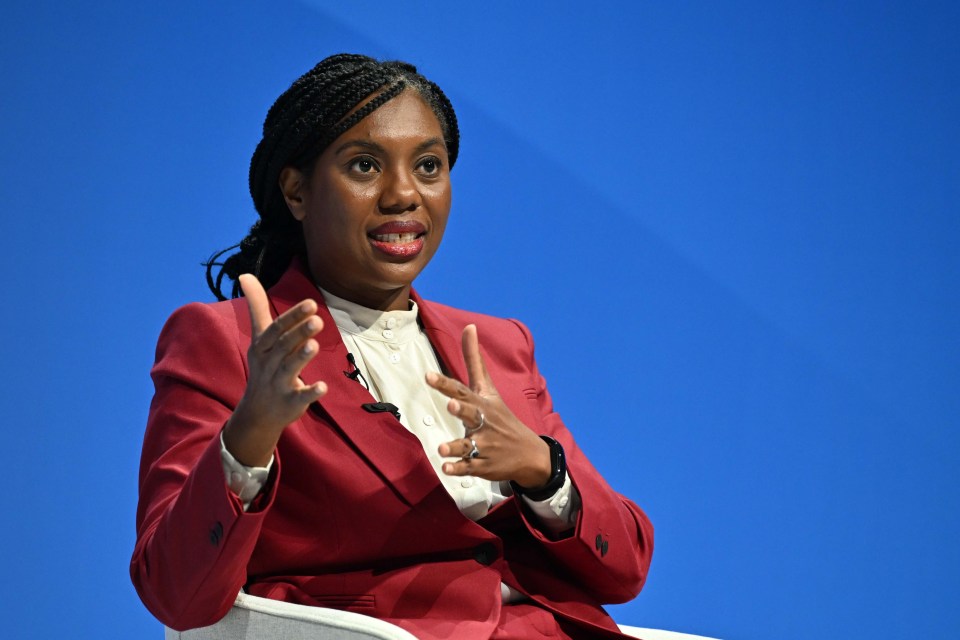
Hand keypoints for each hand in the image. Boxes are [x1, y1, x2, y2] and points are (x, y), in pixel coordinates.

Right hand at [222, 274, 326, 465]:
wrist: (257, 412)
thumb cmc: (263, 367)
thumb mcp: (259, 338)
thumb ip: (257, 307)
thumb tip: (245, 274)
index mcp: (263, 347)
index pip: (276, 329)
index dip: (293, 316)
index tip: (311, 303)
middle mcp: (269, 363)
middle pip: (284, 346)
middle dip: (299, 333)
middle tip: (318, 320)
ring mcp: (278, 384)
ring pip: (289, 369)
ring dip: (301, 357)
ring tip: (314, 345)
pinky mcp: (290, 403)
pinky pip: (300, 397)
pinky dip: (311, 392)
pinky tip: (322, 386)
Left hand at [428, 324, 550, 488]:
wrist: (529, 452)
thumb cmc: (501, 416)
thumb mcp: (488, 388)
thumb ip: (474, 359)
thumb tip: (469, 326)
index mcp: (482, 403)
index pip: (462, 390)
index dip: (445, 384)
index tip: (428, 376)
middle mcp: (483, 422)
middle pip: (471, 415)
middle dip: (462, 410)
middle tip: (452, 405)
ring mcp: (484, 445)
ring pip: (468, 445)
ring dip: (455, 446)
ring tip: (441, 449)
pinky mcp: (483, 465)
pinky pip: (469, 468)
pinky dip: (459, 469)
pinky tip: (446, 469)